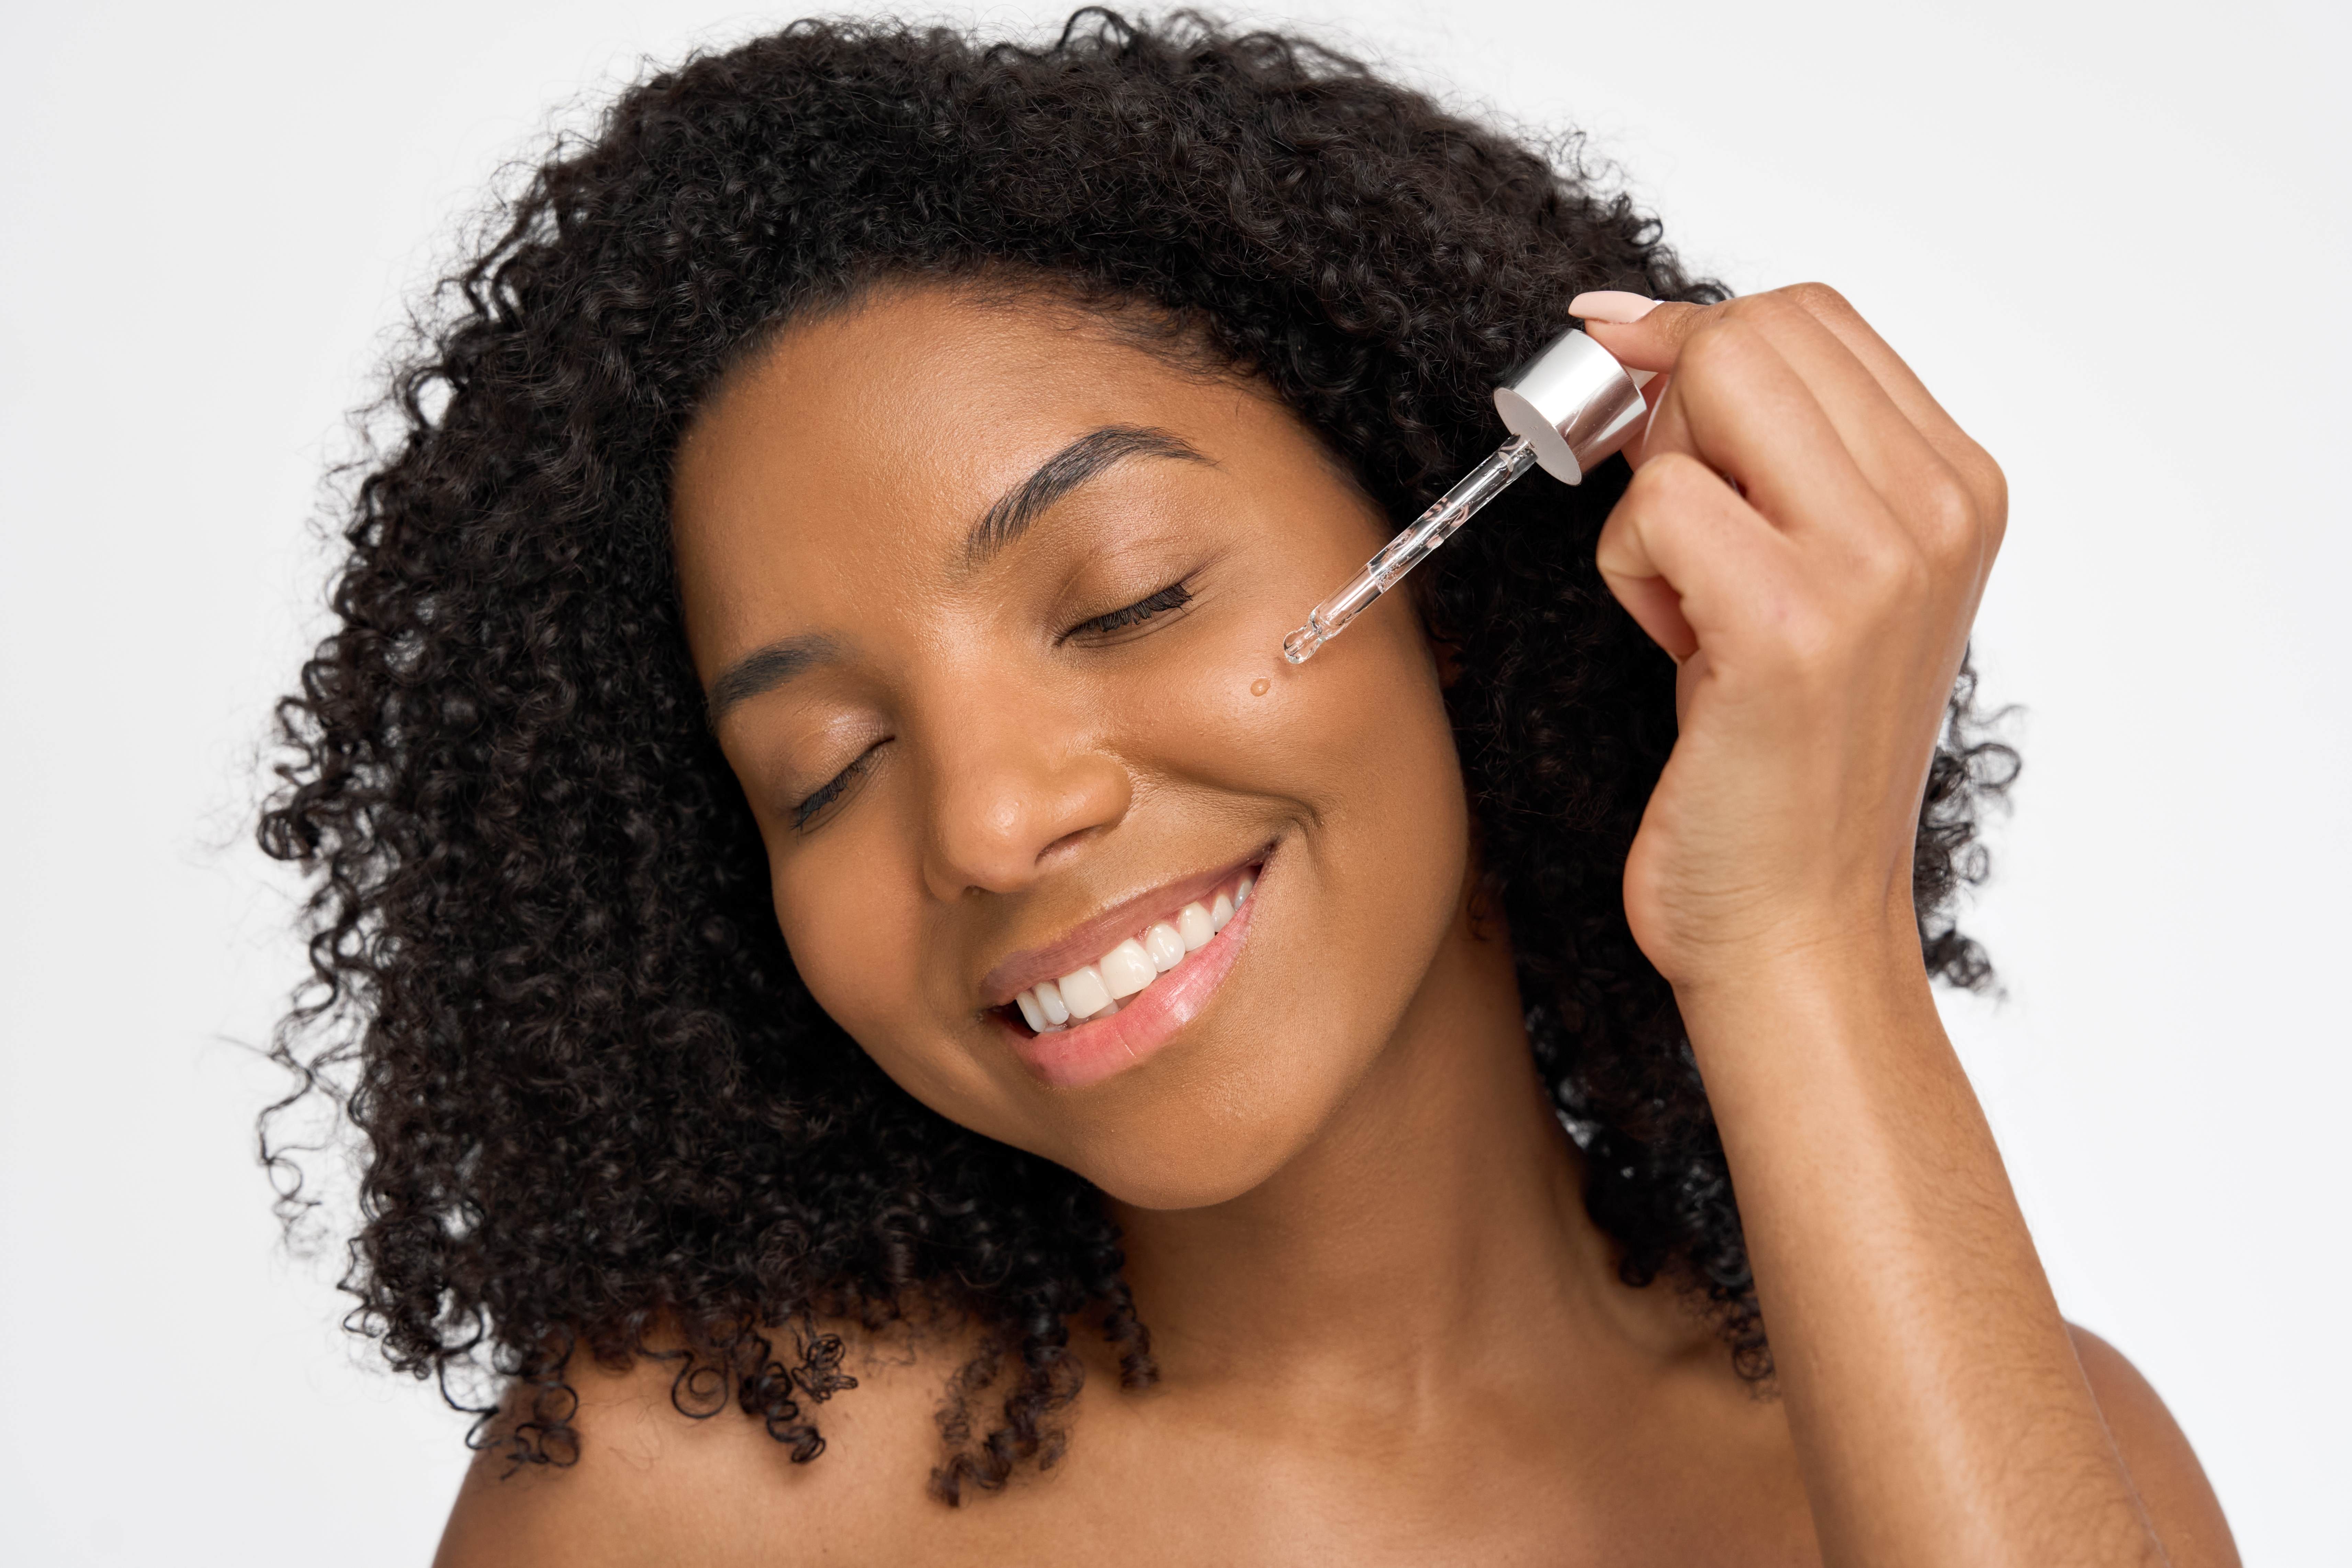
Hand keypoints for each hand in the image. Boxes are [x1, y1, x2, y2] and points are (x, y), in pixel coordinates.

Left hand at [1576, 285, 2005, 991]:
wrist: (1797, 919)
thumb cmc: (1782, 755)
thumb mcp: (1809, 575)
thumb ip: (1767, 452)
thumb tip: (1635, 334)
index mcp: (1959, 487)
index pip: (1807, 315)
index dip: (1694, 341)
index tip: (1639, 404)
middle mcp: (1939, 511)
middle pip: (1751, 333)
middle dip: (1669, 413)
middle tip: (1675, 530)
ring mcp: (1875, 564)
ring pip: (1703, 396)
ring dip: (1653, 495)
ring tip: (1691, 603)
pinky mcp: (1790, 624)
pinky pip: (1654, 505)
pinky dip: (1630, 571)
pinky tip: (1679, 651)